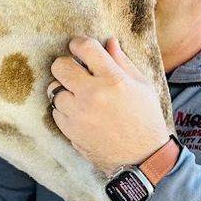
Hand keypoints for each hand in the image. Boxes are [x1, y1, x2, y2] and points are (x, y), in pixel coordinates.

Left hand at [47, 35, 169, 175]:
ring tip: (78, 95)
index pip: (85, 48)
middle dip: (65, 64)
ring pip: (54, 89)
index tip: (78, 47)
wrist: (142, 158)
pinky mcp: (70, 131)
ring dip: (64, 89)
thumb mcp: (142, 86)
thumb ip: (123, 62)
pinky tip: (79, 112)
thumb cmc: (146, 119)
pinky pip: (55, 111)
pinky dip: (64, 109)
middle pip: (60, 66)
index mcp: (113, 79)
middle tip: (74, 70)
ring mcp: (79, 114)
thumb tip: (109, 42)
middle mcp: (93, 95)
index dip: (78, 43)